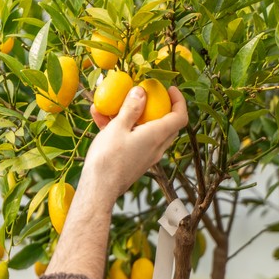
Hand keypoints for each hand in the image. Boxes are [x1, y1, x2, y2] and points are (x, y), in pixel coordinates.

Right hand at [82, 84, 187, 201]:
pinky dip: (123, 129)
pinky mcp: (135, 162)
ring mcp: (146, 156)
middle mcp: (156, 148)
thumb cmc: (108, 159)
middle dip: (160, 107)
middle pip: (167, 124)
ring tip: (112, 105)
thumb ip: (131, 108)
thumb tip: (141, 92)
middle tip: (147, 95)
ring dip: (134, 117)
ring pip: (148, 132)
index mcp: (156, 136)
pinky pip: (134, 140)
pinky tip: (101, 119)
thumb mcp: (117, 128)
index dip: (179, 100)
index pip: (180, 117)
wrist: (98, 190)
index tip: (170, 89)